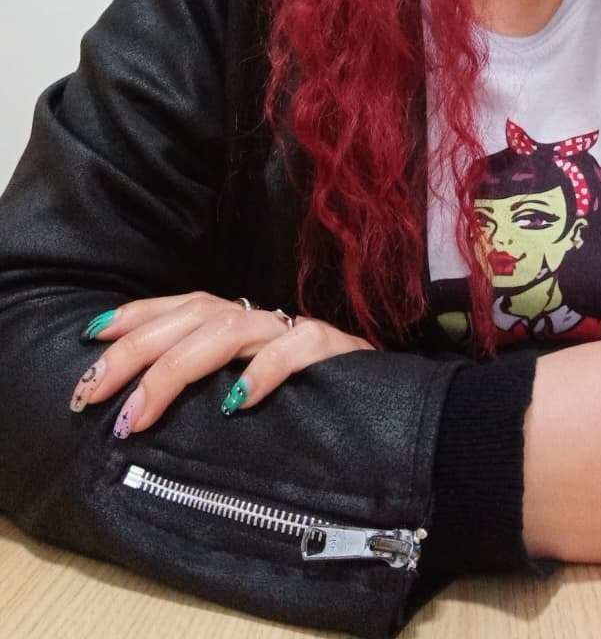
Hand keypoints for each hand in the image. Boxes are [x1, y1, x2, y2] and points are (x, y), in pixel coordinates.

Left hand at [69, 291, 374, 433]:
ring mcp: (295, 330)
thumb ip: (211, 381)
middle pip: (193, 315)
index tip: (90, 337)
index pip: (183, 304)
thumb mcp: (249, 383)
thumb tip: (142, 402)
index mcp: (241, 320)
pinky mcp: (332, 350)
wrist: (392, 399)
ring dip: (177, 370)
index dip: (136, 315)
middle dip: (135, 351)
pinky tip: (236, 403)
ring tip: (141, 413)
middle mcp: (263, 317)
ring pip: (229, 330)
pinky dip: (263, 373)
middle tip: (90, 392)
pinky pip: (295, 351)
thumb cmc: (312, 395)